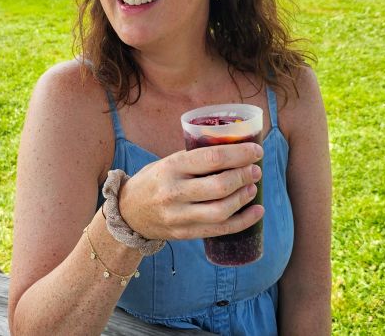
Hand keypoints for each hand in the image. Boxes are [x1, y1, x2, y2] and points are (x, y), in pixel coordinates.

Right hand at [119, 143, 263, 240]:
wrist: (127, 212)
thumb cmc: (153, 181)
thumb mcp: (167, 162)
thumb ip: (194, 159)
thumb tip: (233, 151)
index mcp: (171, 166)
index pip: (212, 158)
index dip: (239, 154)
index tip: (256, 151)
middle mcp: (174, 191)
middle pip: (219, 185)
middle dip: (244, 176)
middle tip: (256, 170)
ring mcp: (178, 215)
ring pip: (221, 210)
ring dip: (243, 198)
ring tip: (253, 188)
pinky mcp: (184, 233)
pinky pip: (219, 230)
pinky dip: (243, 222)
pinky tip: (256, 212)